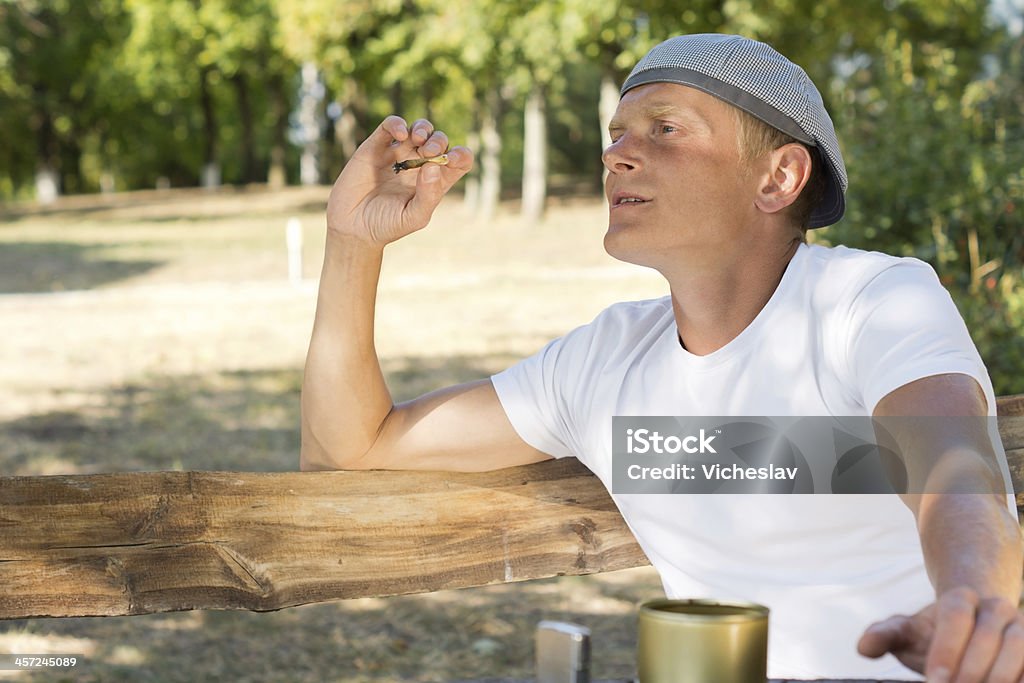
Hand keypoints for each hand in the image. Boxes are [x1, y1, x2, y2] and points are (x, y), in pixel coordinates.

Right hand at [326, 115, 472, 245]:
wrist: (353, 226)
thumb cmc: (387, 225)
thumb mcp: (414, 217)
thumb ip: (428, 195)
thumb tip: (434, 165)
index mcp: (434, 181)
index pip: (458, 161)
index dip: (461, 155)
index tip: (452, 158)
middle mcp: (419, 165)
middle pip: (439, 141)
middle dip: (438, 141)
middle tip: (429, 152)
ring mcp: (398, 154)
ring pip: (418, 129)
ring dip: (423, 128)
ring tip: (418, 140)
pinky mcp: (376, 147)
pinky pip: (390, 125)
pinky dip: (397, 123)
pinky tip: (400, 134)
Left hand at [857, 586, 1023, 681]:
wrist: (972, 631)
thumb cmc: (933, 635)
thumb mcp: (906, 632)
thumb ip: (884, 636)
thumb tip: (864, 647)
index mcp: (961, 598)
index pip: (955, 617)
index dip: (946, 649)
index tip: (934, 680)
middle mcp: (996, 608)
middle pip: (986, 637)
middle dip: (970, 672)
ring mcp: (1021, 628)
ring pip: (1018, 651)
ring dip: (998, 679)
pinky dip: (1021, 679)